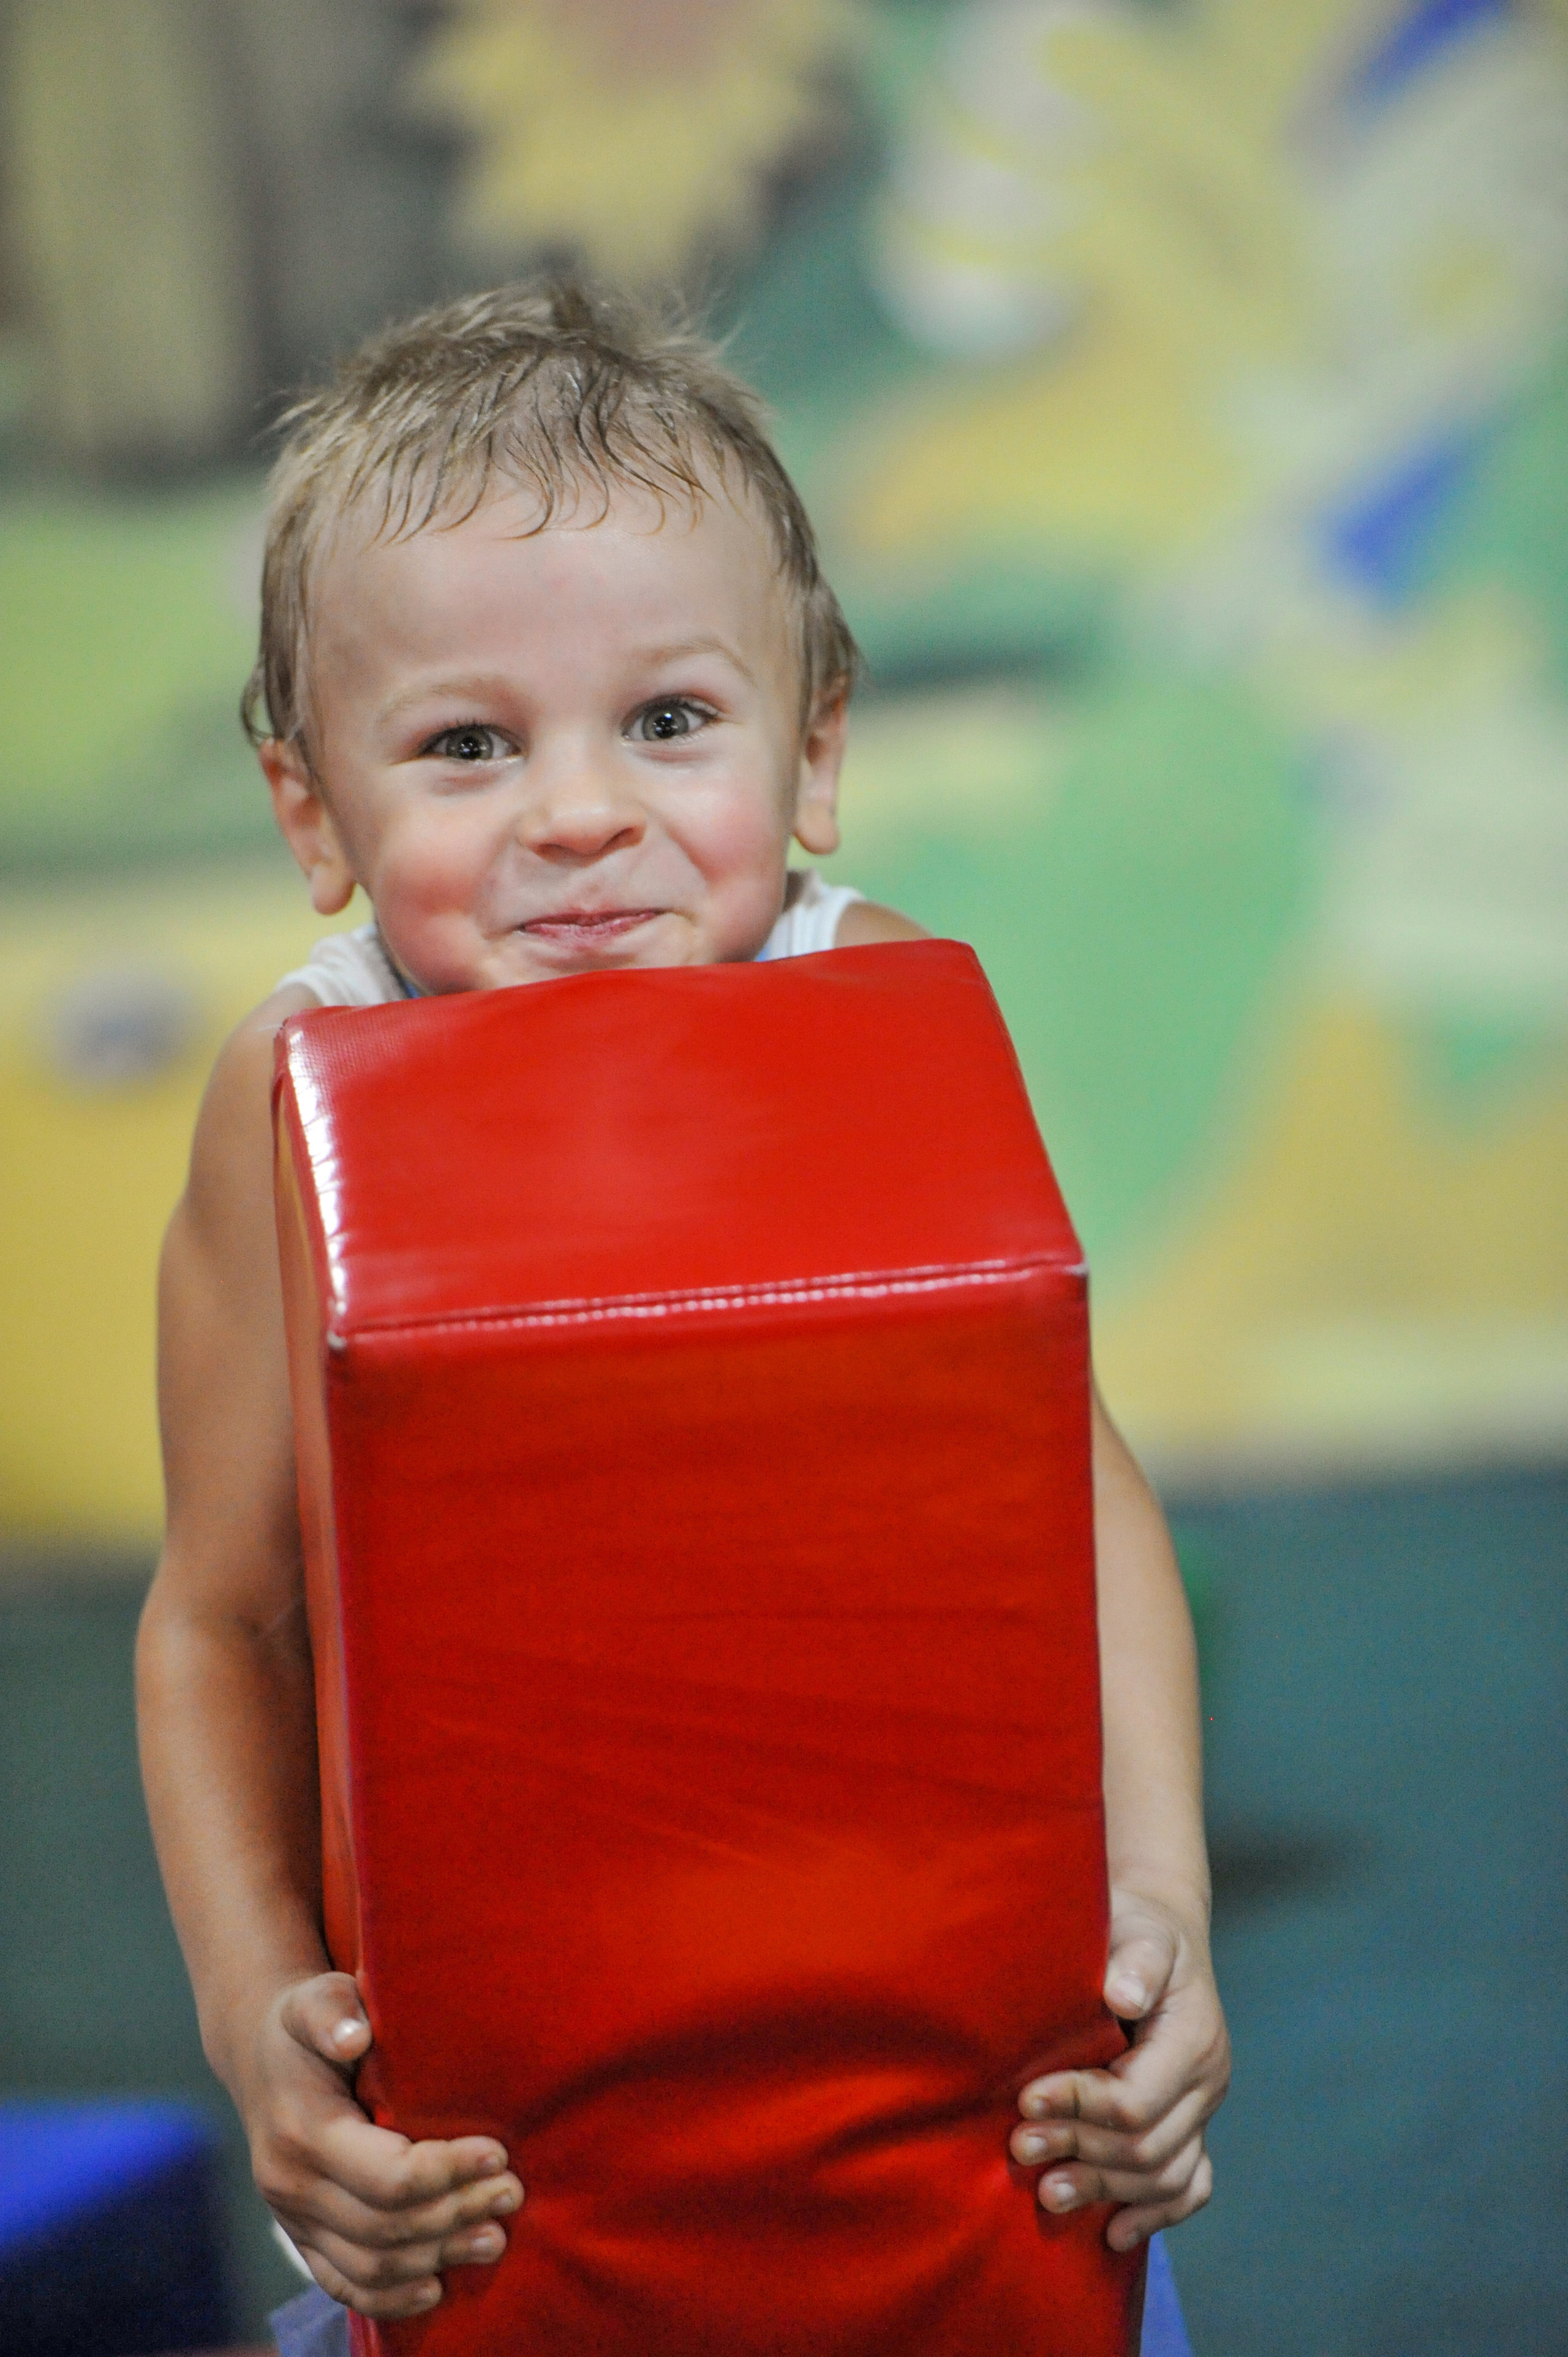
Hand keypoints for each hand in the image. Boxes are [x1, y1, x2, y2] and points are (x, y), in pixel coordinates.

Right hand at [243, 1971, 525, 2318]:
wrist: (259, 2056)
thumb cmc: (304, 2022)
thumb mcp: (315, 1999)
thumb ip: (333, 2011)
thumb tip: (356, 2037)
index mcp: (302, 2132)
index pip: (387, 2177)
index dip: (447, 2172)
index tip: (499, 2154)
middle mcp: (291, 2185)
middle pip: (387, 2227)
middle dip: (456, 2214)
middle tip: (513, 2193)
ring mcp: (291, 2220)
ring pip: (371, 2265)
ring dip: (438, 2256)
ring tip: (496, 2237)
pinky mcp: (300, 2238)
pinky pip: (343, 2285)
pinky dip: (390, 2297)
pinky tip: (436, 2287)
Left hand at [1010, 1890, 1228, 2250]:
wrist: (1159, 1928)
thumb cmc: (1137, 1926)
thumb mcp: (1137, 1928)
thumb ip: (1133, 1959)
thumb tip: (1122, 1994)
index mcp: (1194, 2039)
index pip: (1136, 2100)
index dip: (1079, 2107)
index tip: (1026, 2100)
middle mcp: (1208, 2081)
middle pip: (1146, 2147)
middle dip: (1079, 2151)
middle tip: (1018, 2148)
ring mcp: (1203, 2109)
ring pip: (1162, 2175)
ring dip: (1103, 2190)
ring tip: (1045, 2195)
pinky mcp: (1191, 2124)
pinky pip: (1189, 2185)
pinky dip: (1154, 2213)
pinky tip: (1112, 2234)